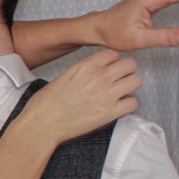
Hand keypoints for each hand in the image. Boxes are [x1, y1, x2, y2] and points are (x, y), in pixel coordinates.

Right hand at [24, 49, 140, 143]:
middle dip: (126, 72)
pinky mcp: (109, 113)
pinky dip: (128, 105)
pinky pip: (133, 103)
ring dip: (130, 86)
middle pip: (130, 65)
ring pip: (136, 81)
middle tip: (120, 80)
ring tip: (121, 93)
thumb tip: (91, 75)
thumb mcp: (62, 77)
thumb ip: (82, 72)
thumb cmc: (45, 103)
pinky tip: (118, 108)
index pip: (113, 54)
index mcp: (85, 66)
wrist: (42, 124)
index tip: (110, 69)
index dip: (113, 62)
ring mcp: (106, 94)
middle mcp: (99, 77)